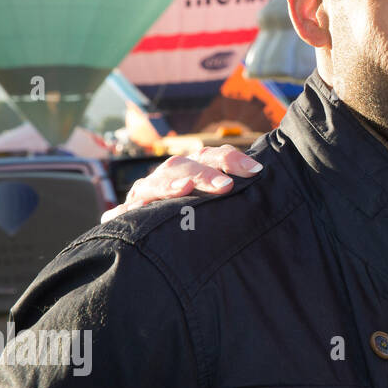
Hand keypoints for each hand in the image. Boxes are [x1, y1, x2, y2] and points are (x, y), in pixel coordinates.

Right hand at [101, 146, 261, 222]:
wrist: (161, 232)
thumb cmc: (204, 210)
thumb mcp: (220, 195)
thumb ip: (237, 185)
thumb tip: (263, 174)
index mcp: (193, 166)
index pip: (212, 156)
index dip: (232, 159)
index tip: (255, 171)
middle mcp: (169, 175)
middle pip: (183, 165)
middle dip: (204, 174)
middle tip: (226, 186)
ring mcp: (146, 192)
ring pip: (155, 183)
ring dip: (169, 185)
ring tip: (184, 188)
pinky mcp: (128, 211)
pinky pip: (124, 211)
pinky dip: (125, 210)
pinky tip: (129, 210)